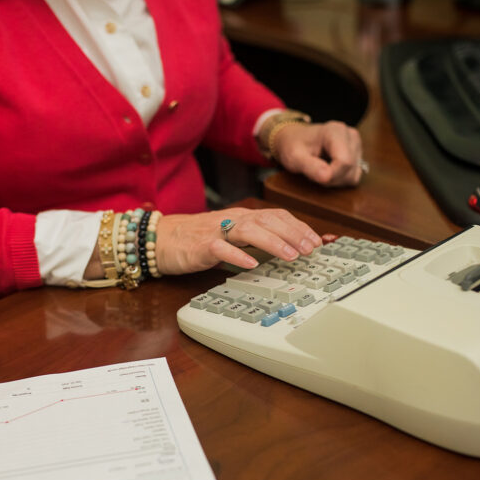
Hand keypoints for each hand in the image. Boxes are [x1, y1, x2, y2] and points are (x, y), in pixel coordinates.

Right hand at [154, 207, 321, 275]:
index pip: (276, 215)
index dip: (298, 226)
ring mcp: (216, 232)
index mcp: (242, 217)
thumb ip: (255, 240)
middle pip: (268, 220)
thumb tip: (287, 250)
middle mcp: (232, 220)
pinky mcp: (201, 246)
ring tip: (291, 256)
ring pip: (249, 230)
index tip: (317, 240)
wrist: (162, 239)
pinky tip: (251, 264)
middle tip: (311, 248)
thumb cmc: (198, 240)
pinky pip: (221, 248)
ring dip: (273, 243)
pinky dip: (238, 255)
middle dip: (293, 234)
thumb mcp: (232, 237)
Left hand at [271, 120, 364, 185]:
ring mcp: (356, 144)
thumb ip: (310, 167)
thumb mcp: (294, 157)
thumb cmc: (293, 146)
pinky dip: (340, 179)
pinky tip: (328, 171)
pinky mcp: (357, 154)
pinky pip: (354, 176)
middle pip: (350, 169)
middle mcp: (350, 135)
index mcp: (335, 131)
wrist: (295, 139)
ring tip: (320, 170)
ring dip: (335, 180)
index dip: (331, 176)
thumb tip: (326, 177)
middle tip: (314, 172)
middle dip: (331, 178)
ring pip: (353, 175)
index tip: (315, 176)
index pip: (345, 162)